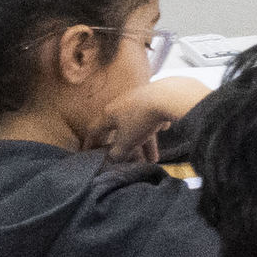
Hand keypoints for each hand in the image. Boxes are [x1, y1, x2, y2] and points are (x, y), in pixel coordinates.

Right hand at [98, 74, 212, 163]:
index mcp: (109, 113)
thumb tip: (114, 157)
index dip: (90, 143)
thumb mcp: (127, 142)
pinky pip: (153, 116)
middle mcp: (121, 104)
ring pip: (139, 125)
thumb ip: (118, 152)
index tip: (88, 152)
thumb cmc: (141, 120)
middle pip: (120, 130)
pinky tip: (165, 128)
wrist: (168, 95)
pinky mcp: (156, 97)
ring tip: (154, 159)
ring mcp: (138, 99)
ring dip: (145, 143)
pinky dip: (155, 125)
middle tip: (128, 161)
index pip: (95, 130)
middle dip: (125, 148)